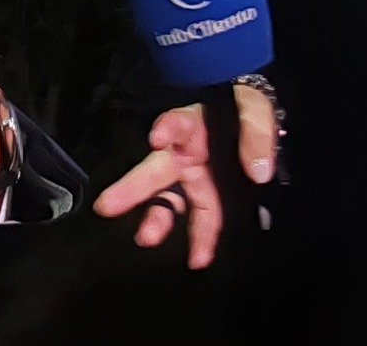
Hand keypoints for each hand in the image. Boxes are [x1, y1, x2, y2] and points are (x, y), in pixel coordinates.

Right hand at [91, 84, 276, 269]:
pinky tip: (199, 257)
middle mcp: (185, 153)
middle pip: (156, 170)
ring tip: (147, 237)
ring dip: (158, 220)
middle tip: (108, 205)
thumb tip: (258, 171)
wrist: (259, 128)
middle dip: (132, 188)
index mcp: (194, 125)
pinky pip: (200, 219)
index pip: (177, 124)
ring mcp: (192, 177)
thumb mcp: (257, 113)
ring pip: (170, 200)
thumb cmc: (247, 110)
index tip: (157, 138)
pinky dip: (200, 239)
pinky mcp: (205, 196)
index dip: (167, 129)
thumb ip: (257, 137)